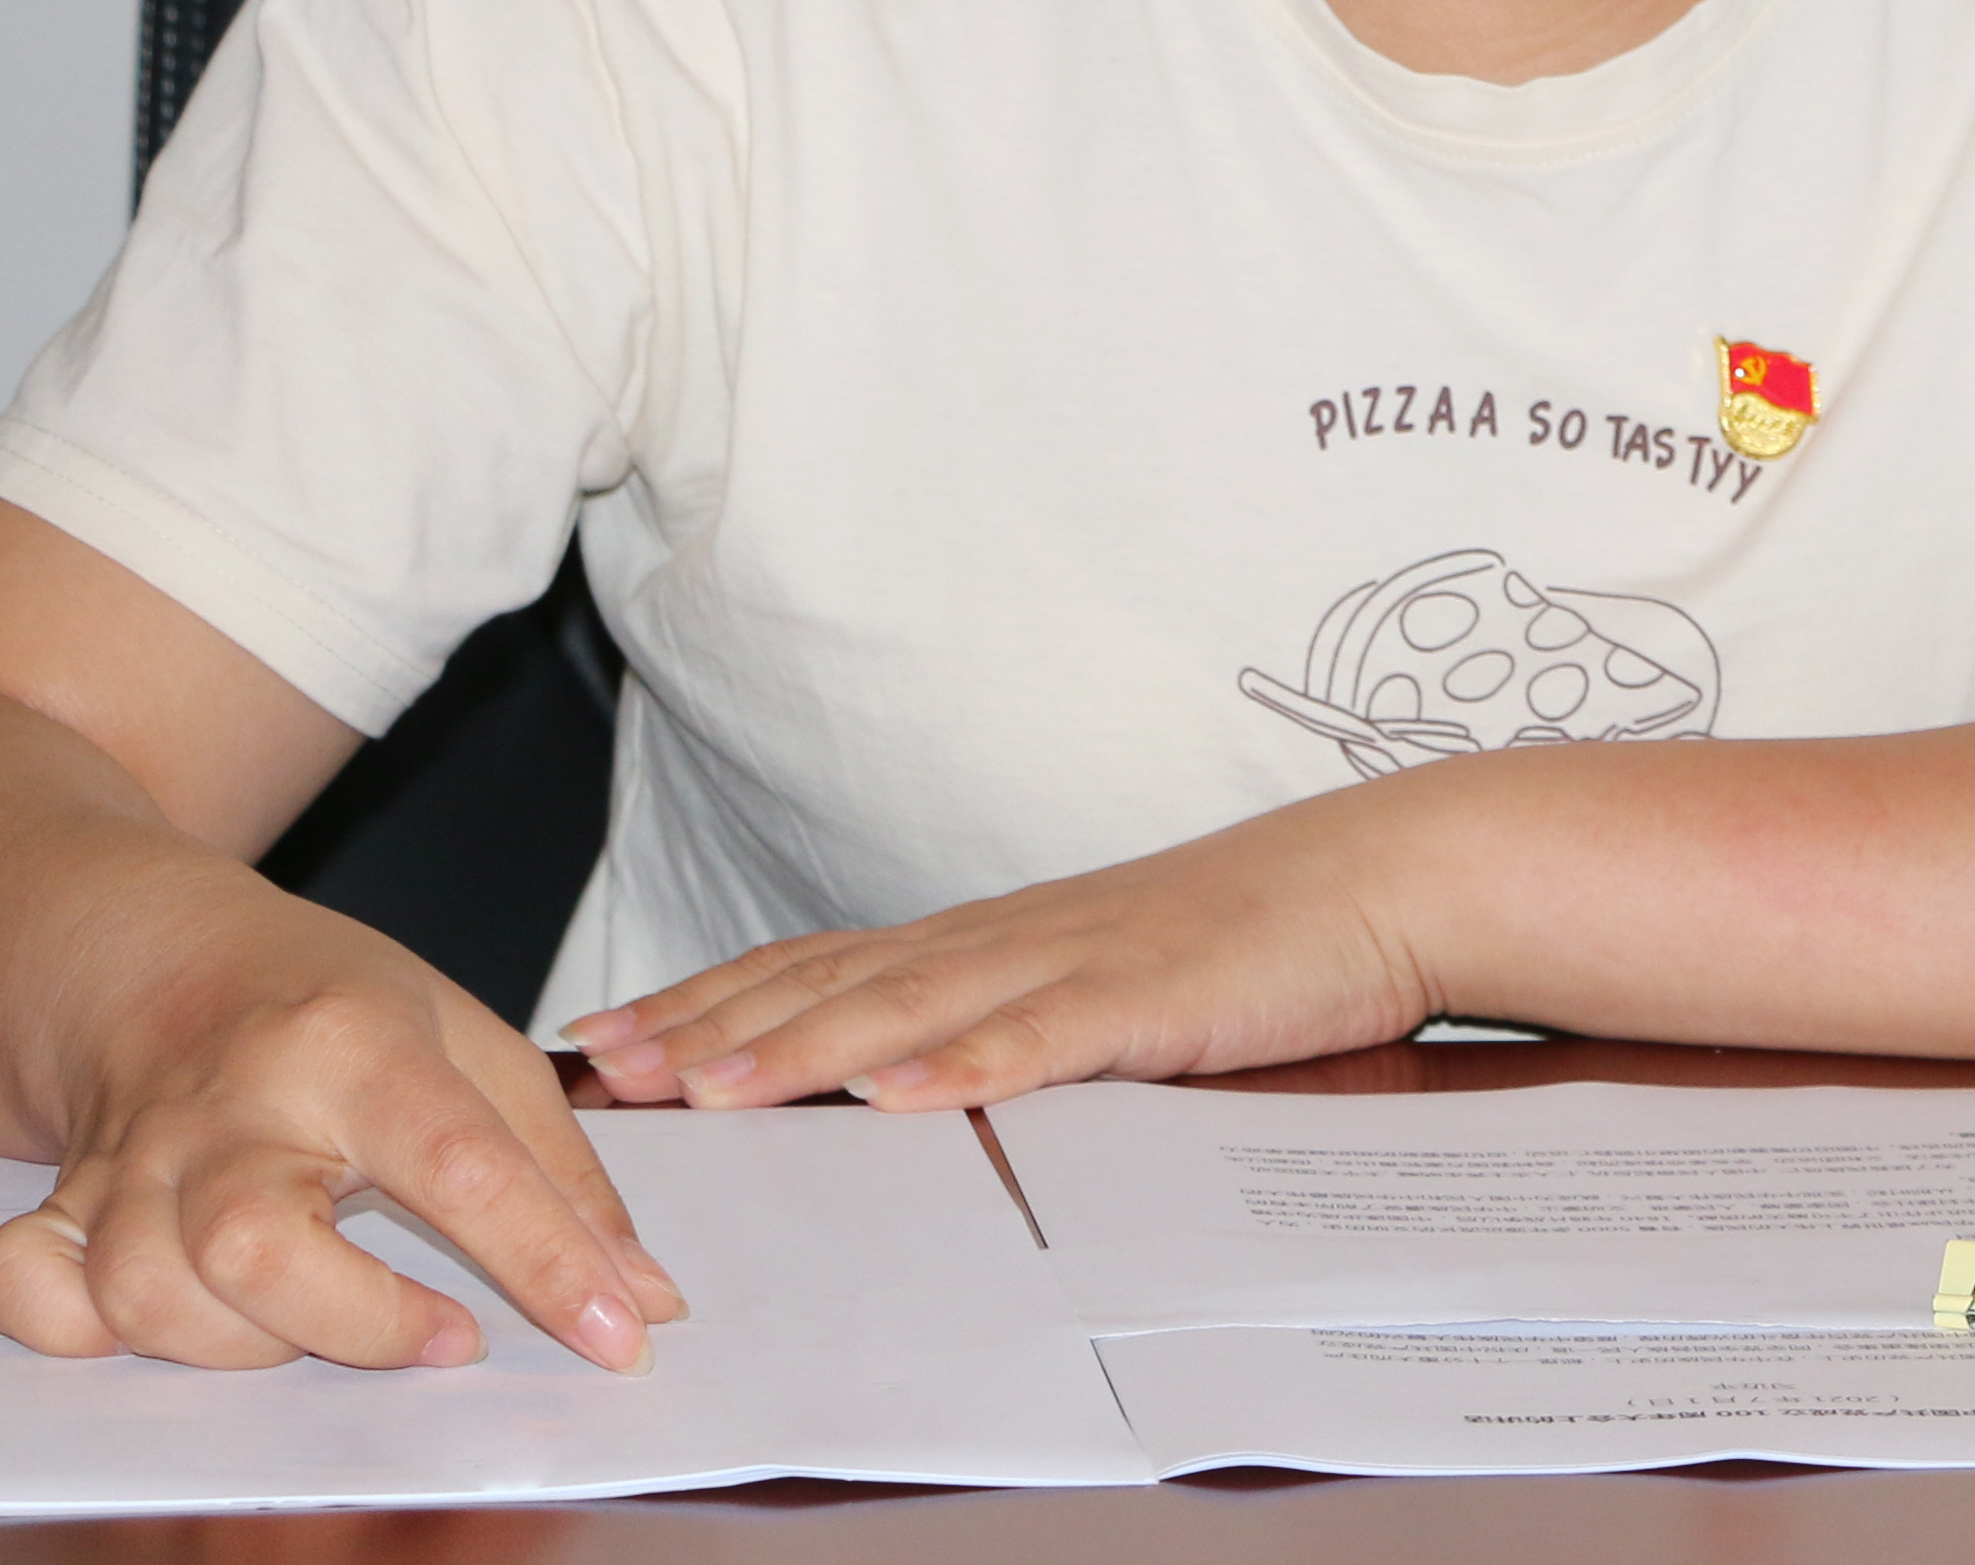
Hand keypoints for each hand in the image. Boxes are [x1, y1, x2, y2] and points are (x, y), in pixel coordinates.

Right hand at [0, 901, 692, 1375]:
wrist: (161, 957)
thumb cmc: (334, 1007)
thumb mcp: (472, 1043)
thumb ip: (565, 1177)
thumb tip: (643, 1302)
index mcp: (353, 1041)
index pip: (460, 1161)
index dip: (545, 1263)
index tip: (617, 1337)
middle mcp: (231, 1101)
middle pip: (256, 1248)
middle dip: (363, 1327)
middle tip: (444, 1331)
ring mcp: (133, 1159)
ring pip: (151, 1294)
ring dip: (247, 1347)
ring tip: (320, 1317)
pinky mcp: (67, 1205)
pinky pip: (35, 1293)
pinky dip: (84, 1331)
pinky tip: (170, 1317)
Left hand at [565, 783, 1442, 1113]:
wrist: (1370, 879)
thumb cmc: (1241, 941)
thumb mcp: (1098, 986)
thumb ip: (1004, 1023)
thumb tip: (902, 1080)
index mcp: (988, 940)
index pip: (816, 965)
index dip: (706, 1001)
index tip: (608, 1037)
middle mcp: (1005, 938)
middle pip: (830, 982)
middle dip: (709, 1028)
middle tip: (604, 1066)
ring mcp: (1073, 962)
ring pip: (912, 1007)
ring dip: (801, 1047)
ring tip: (710, 1088)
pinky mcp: (1149, 998)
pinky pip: (1044, 1038)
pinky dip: (965, 1066)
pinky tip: (901, 1095)